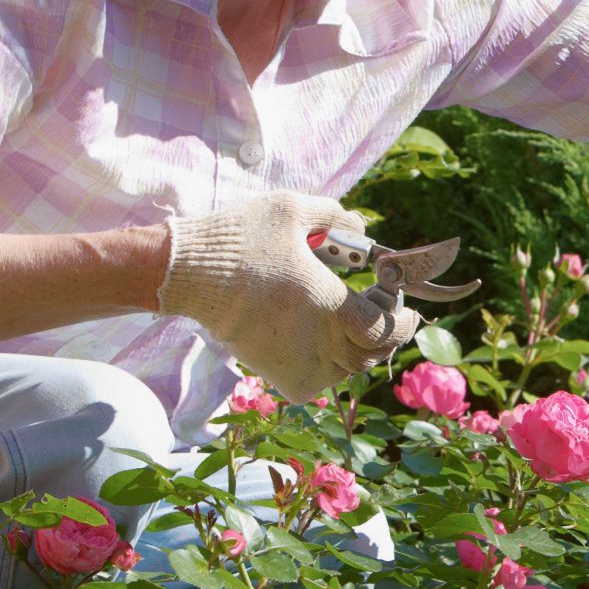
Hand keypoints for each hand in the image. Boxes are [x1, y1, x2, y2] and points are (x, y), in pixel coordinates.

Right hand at [155, 191, 421, 401]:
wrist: (188, 275)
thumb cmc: (241, 239)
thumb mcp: (293, 209)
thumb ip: (337, 215)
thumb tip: (364, 228)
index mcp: (328, 304)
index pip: (384, 329)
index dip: (401, 317)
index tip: (399, 299)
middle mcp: (318, 342)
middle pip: (372, 352)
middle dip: (384, 329)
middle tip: (376, 304)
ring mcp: (298, 364)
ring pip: (348, 368)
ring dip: (357, 346)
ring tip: (348, 318)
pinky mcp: (278, 376)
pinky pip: (320, 380)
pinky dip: (329, 364)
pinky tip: (322, 339)